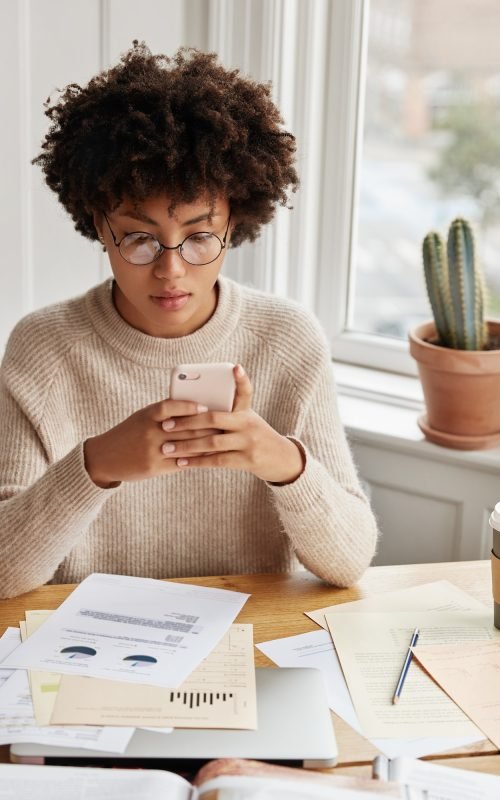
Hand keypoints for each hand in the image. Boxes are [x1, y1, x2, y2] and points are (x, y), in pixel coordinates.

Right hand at [83, 399, 218, 487]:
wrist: (105, 457)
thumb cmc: (129, 433)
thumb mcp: (142, 417)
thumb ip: (164, 413)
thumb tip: (195, 407)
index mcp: (146, 416)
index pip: (168, 407)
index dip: (187, 407)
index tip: (205, 407)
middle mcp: (149, 432)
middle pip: (183, 428)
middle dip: (206, 426)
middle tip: (225, 424)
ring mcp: (152, 451)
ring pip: (185, 447)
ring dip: (206, 444)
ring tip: (222, 441)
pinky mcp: (154, 468)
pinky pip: (181, 463)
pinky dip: (196, 459)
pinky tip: (209, 457)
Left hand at [160, 365, 305, 484]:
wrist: (281, 459)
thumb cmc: (255, 436)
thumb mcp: (247, 420)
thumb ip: (226, 414)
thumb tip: (193, 407)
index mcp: (246, 411)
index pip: (245, 391)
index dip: (241, 379)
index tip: (235, 367)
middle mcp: (248, 424)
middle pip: (214, 419)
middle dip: (187, 422)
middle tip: (166, 425)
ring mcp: (248, 442)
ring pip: (212, 442)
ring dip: (186, 446)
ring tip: (167, 448)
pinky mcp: (247, 460)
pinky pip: (217, 460)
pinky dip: (197, 462)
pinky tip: (181, 463)